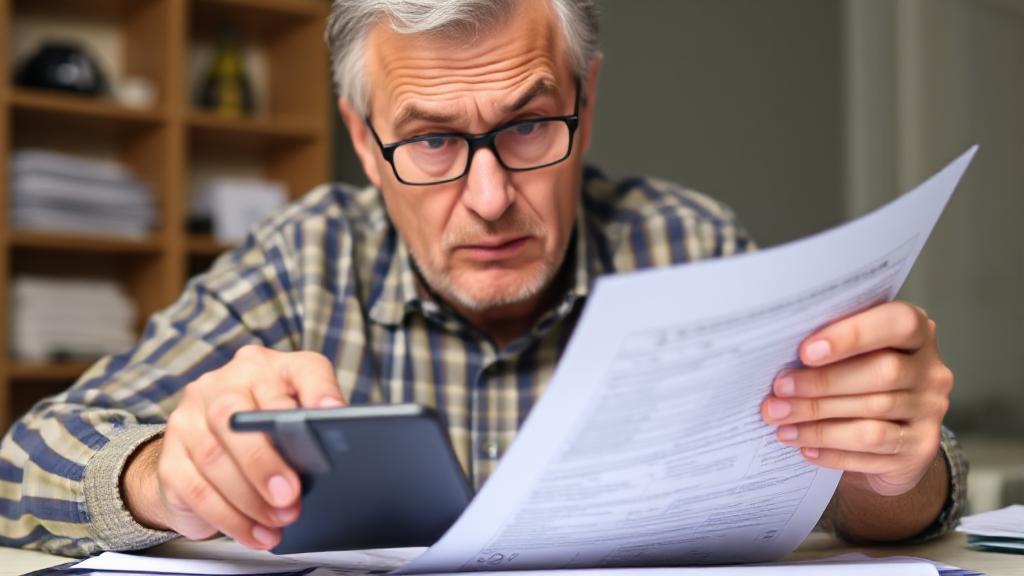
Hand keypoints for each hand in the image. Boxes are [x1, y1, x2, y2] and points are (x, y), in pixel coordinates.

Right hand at [123, 346, 345, 549]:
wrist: (200, 456)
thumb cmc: (264, 439)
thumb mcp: (293, 427)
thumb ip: (311, 432)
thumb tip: (340, 456)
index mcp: (269, 367)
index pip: (299, 368)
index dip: (318, 389)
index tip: (333, 413)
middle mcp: (225, 382)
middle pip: (236, 414)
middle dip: (265, 461)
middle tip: (290, 495)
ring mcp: (190, 416)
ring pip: (214, 456)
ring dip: (249, 497)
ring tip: (278, 521)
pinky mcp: (170, 456)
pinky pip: (197, 490)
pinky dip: (229, 517)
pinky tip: (254, 533)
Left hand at [761, 301, 952, 496]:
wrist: (891, 439)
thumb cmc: (859, 382)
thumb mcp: (851, 356)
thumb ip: (829, 349)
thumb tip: (775, 354)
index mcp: (915, 334)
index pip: (899, 323)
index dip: (853, 335)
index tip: (805, 352)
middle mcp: (931, 371)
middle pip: (883, 373)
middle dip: (822, 384)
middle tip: (778, 392)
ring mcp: (930, 412)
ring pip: (873, 416)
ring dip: (818, 421)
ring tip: (780, 422)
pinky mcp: (920, 449)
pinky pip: (873, 450)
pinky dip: (832, 449)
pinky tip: (804, 446)